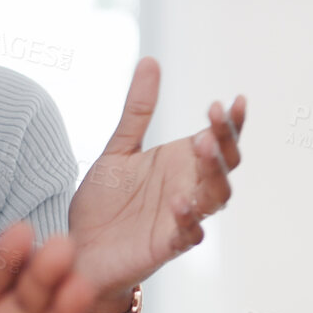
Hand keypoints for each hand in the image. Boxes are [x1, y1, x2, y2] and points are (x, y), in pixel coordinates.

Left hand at [67, 57, 244, 312]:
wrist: (78, 250)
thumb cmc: (103, 204)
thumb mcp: (118, 149)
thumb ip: (138, 110)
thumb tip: (150, 61)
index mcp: (181, 164)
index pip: (219, 140)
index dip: (232, 124)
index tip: (234, 101)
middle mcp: (189, 189)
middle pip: (225, 165)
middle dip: (224, 143)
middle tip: (210, 123)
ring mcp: (182, 217)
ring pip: (216, 197)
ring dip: (213, 174)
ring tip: (201, 149)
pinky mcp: (167, 245)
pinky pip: (189, 234)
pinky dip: (190, 220)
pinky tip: (182, 203)